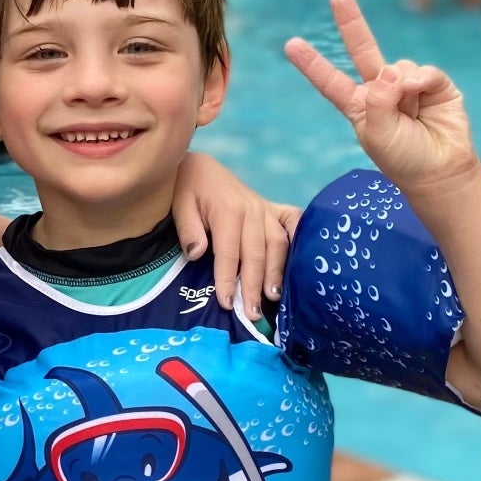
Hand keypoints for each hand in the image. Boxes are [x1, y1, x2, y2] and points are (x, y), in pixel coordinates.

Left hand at [172, 152, 301, 310]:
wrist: (200, 167)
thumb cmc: (187, 190)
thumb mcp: (179, 206)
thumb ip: (188, 230)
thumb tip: (197, 254)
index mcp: (227, 210)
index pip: (229, 252)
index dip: (228, 279)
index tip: (226, 303)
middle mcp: (252, 210)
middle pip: (256, 253)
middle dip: (254, 285)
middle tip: (252, 313)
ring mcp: (265, 209)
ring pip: (277, 244)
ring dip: (276, 272)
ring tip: (273, 298)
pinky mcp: (273, 208)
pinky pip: (293, 222)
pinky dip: (300, 239)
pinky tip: (301, 261)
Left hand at [285, 0, 480, 193]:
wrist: (440, 172)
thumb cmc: (403, 159)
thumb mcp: (377, 136)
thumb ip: (377, 102)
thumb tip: (392, 70)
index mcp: (358, 106)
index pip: (330, 81)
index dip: (312, 64)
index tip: (291, 45)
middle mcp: (380, 91)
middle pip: (362, 50)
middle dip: (351, 22)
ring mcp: (407, 85)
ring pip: (398, 66)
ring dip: (401, 86)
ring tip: (409, 112)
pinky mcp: (434, 84)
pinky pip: (424, 71)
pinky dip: (421, 79)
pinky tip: (419, 92)